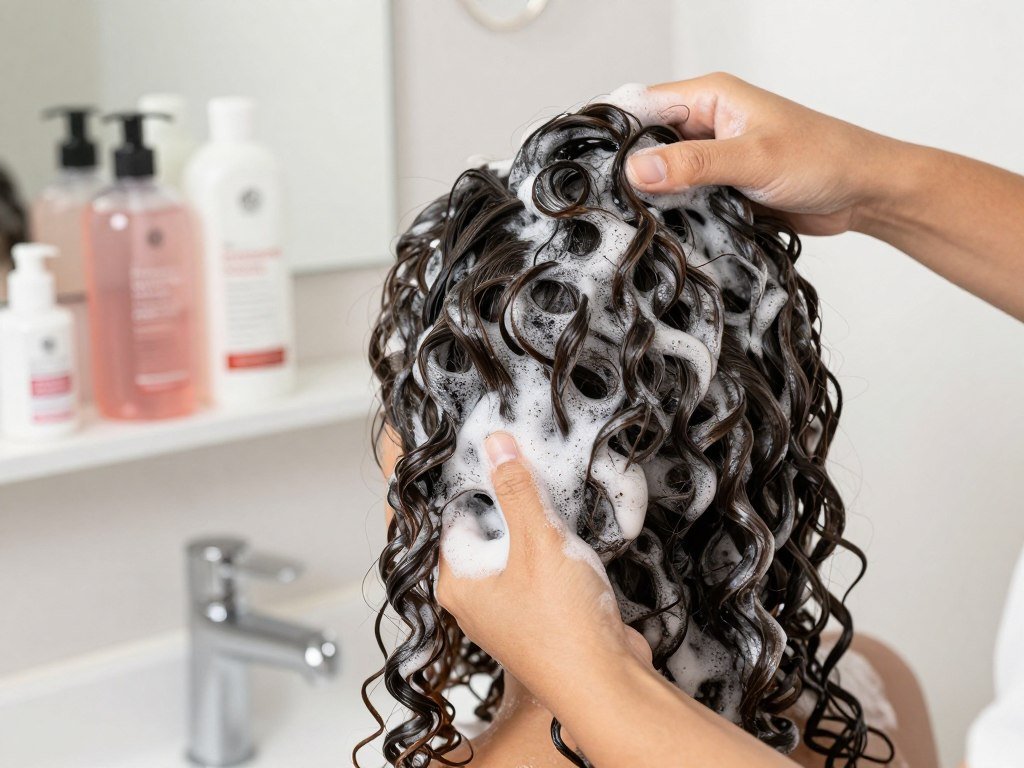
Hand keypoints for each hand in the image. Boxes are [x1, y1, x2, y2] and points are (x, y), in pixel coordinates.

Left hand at [435, 432, 649, 691]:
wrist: (610, 682)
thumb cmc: (564, 624)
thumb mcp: (538, 542)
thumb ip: (516, 489)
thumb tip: (495, 444)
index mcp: (457, 581)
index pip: (449, 514)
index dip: (469, 478)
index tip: (484, 446)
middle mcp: (476, 596)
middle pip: (482, 528)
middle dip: (503, 496)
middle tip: (519, 456)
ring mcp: (509, 605)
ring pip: (513, 546)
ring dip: (531, 520)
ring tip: (544, 484)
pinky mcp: (542, 610)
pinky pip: (537, 564)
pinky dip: (550, 543)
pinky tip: (567, 525)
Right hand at [619, 72, 894, 235]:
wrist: (863, 193)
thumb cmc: (824, 159)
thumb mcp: (754, 159)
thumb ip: (694, 164)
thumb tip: (637, 169)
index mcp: (710, 97)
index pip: (643, 106)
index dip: (615, 134)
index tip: (590, 166)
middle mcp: (706, 124)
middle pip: (647, 145)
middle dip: (629, 172)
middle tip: (607, 203)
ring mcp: (712, 159)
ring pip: (663, 178)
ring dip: (652, 199)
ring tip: (629, 221)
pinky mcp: (720, 190)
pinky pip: (684, 202)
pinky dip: (674, 216)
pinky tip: (661, 232)